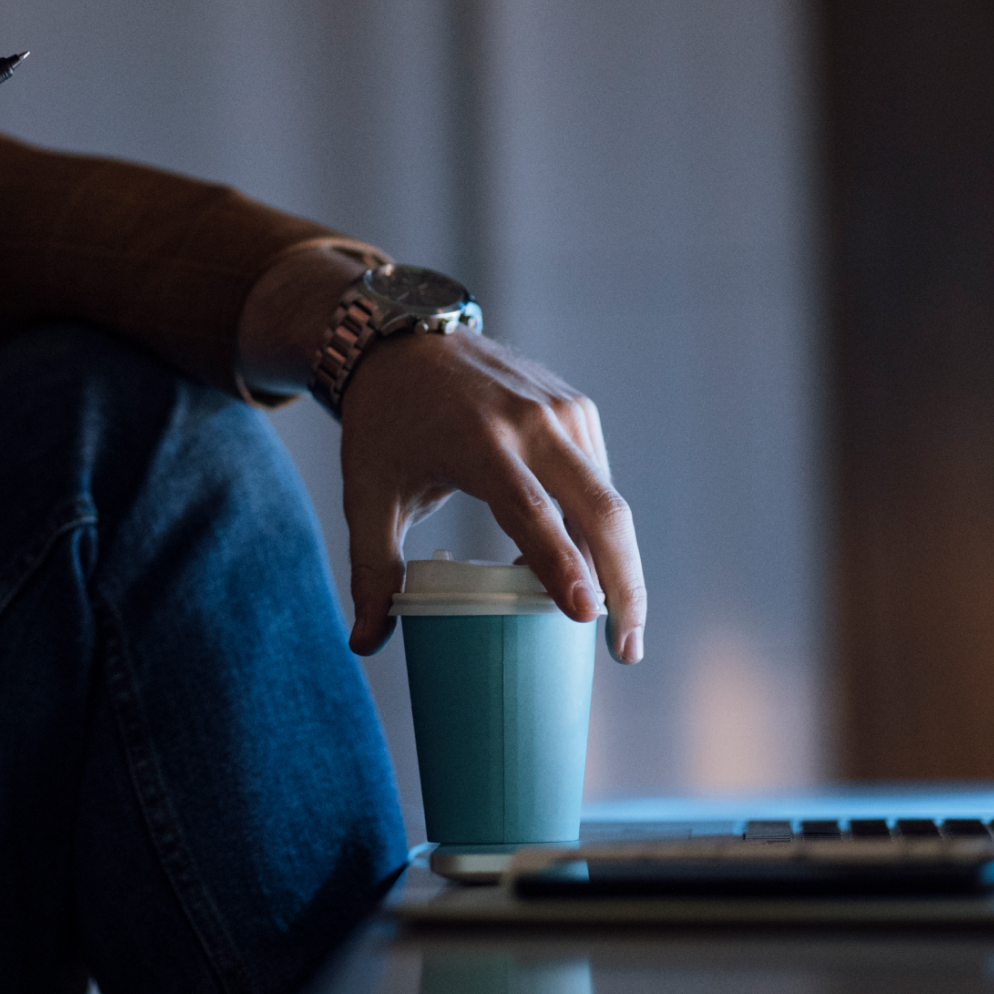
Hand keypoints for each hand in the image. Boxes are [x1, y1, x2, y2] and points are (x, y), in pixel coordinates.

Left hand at [336, 331, 644, 663]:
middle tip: (626, 651)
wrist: (402, 342)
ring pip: (608, 499)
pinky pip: (600, 478)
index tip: (586, 616)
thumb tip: (366, 644)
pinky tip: (582, 567)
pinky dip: (599, 527)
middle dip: (624, 584)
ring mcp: (562, 410)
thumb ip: (371, 570)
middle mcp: (531, 421)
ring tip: (611, 625)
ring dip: (619, 563)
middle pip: (599, 510)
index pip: (531, 512)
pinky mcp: (576, 408)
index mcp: (478, 441)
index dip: (561, 565)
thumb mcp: (367, 494)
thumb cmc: (383, 422)